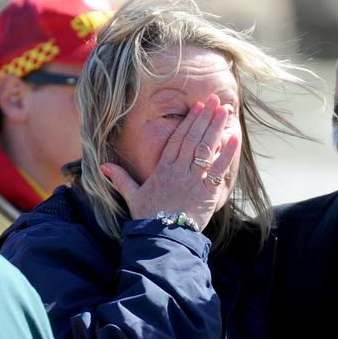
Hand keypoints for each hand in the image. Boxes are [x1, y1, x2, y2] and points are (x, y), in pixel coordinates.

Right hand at [101, 95, 237, 231]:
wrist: (162, 238)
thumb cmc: (148, 219)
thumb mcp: (132, 197)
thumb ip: (120, 179)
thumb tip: (103, 167)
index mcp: (163, 170)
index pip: (178, 140)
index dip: (189, 122)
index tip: (198, 107)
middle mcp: (179, 171)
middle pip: (193, 139)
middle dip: (205, 118)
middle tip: (216, 100)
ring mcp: (193, 180)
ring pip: (206, 149)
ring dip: (216, 128)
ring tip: (225, 111)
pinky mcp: (206, 193)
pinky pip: (218, 169)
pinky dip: (227, 152)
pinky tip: (234, 137)